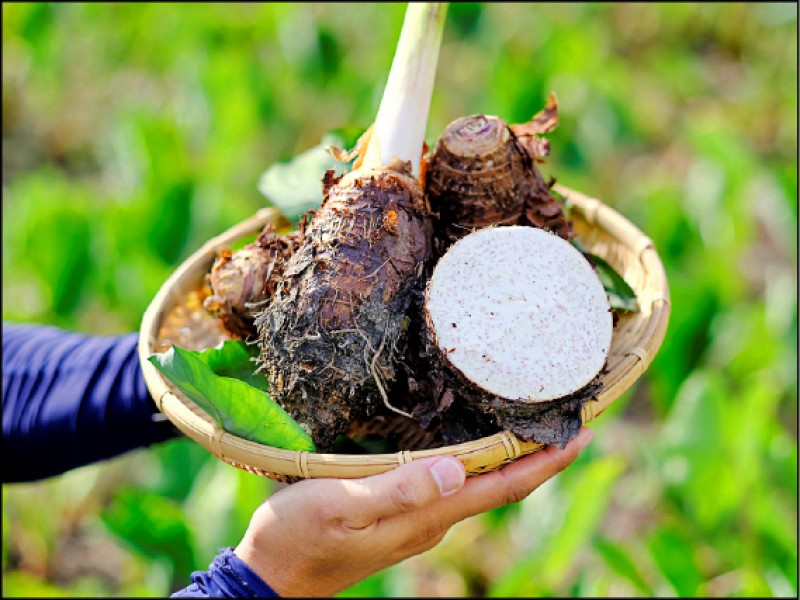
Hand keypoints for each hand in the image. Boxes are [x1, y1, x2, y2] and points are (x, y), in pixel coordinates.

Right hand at [235, 426, 593, 596]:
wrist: (272, 576)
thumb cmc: (300, 538)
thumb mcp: (343, 507)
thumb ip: (398, 490)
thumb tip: (456, 470)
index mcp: (427, 515)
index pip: (501, 486)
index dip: (544, 462)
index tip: (581, 435)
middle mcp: (433, 520)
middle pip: (500, 485)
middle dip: (538, 455)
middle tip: (567, 419)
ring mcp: (417, 521)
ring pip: (478, 485)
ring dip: (510, 457)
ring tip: (530, 424)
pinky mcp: (399, 516)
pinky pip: (453, 485)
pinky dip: (476, 462)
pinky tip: (471, 442)